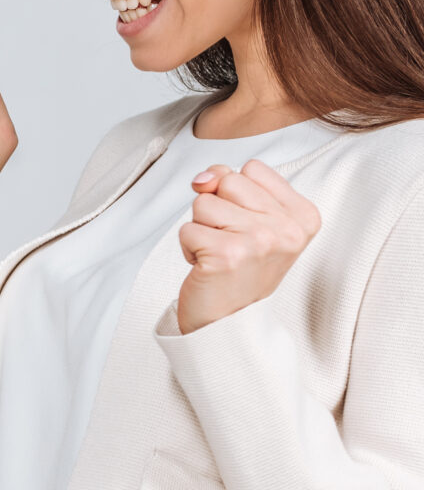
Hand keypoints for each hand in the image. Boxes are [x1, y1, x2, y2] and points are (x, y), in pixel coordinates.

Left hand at [176, 159, 319, 333]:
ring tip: (219, 254)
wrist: (231, 321)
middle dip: (217, 209)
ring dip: (201, 228)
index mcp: (304, 216)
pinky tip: (208, 267)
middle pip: (228, 180)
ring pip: (203, 202)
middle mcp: (287, 229)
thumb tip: (204, 178)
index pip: (252, 168)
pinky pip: (186, 228)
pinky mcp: (227, 255)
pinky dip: (189, 248)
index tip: (248, 226)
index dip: (237, 194)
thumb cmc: (240, 268)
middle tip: (231, 242)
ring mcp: (259, 241)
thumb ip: (232, 185)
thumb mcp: (252, 220)